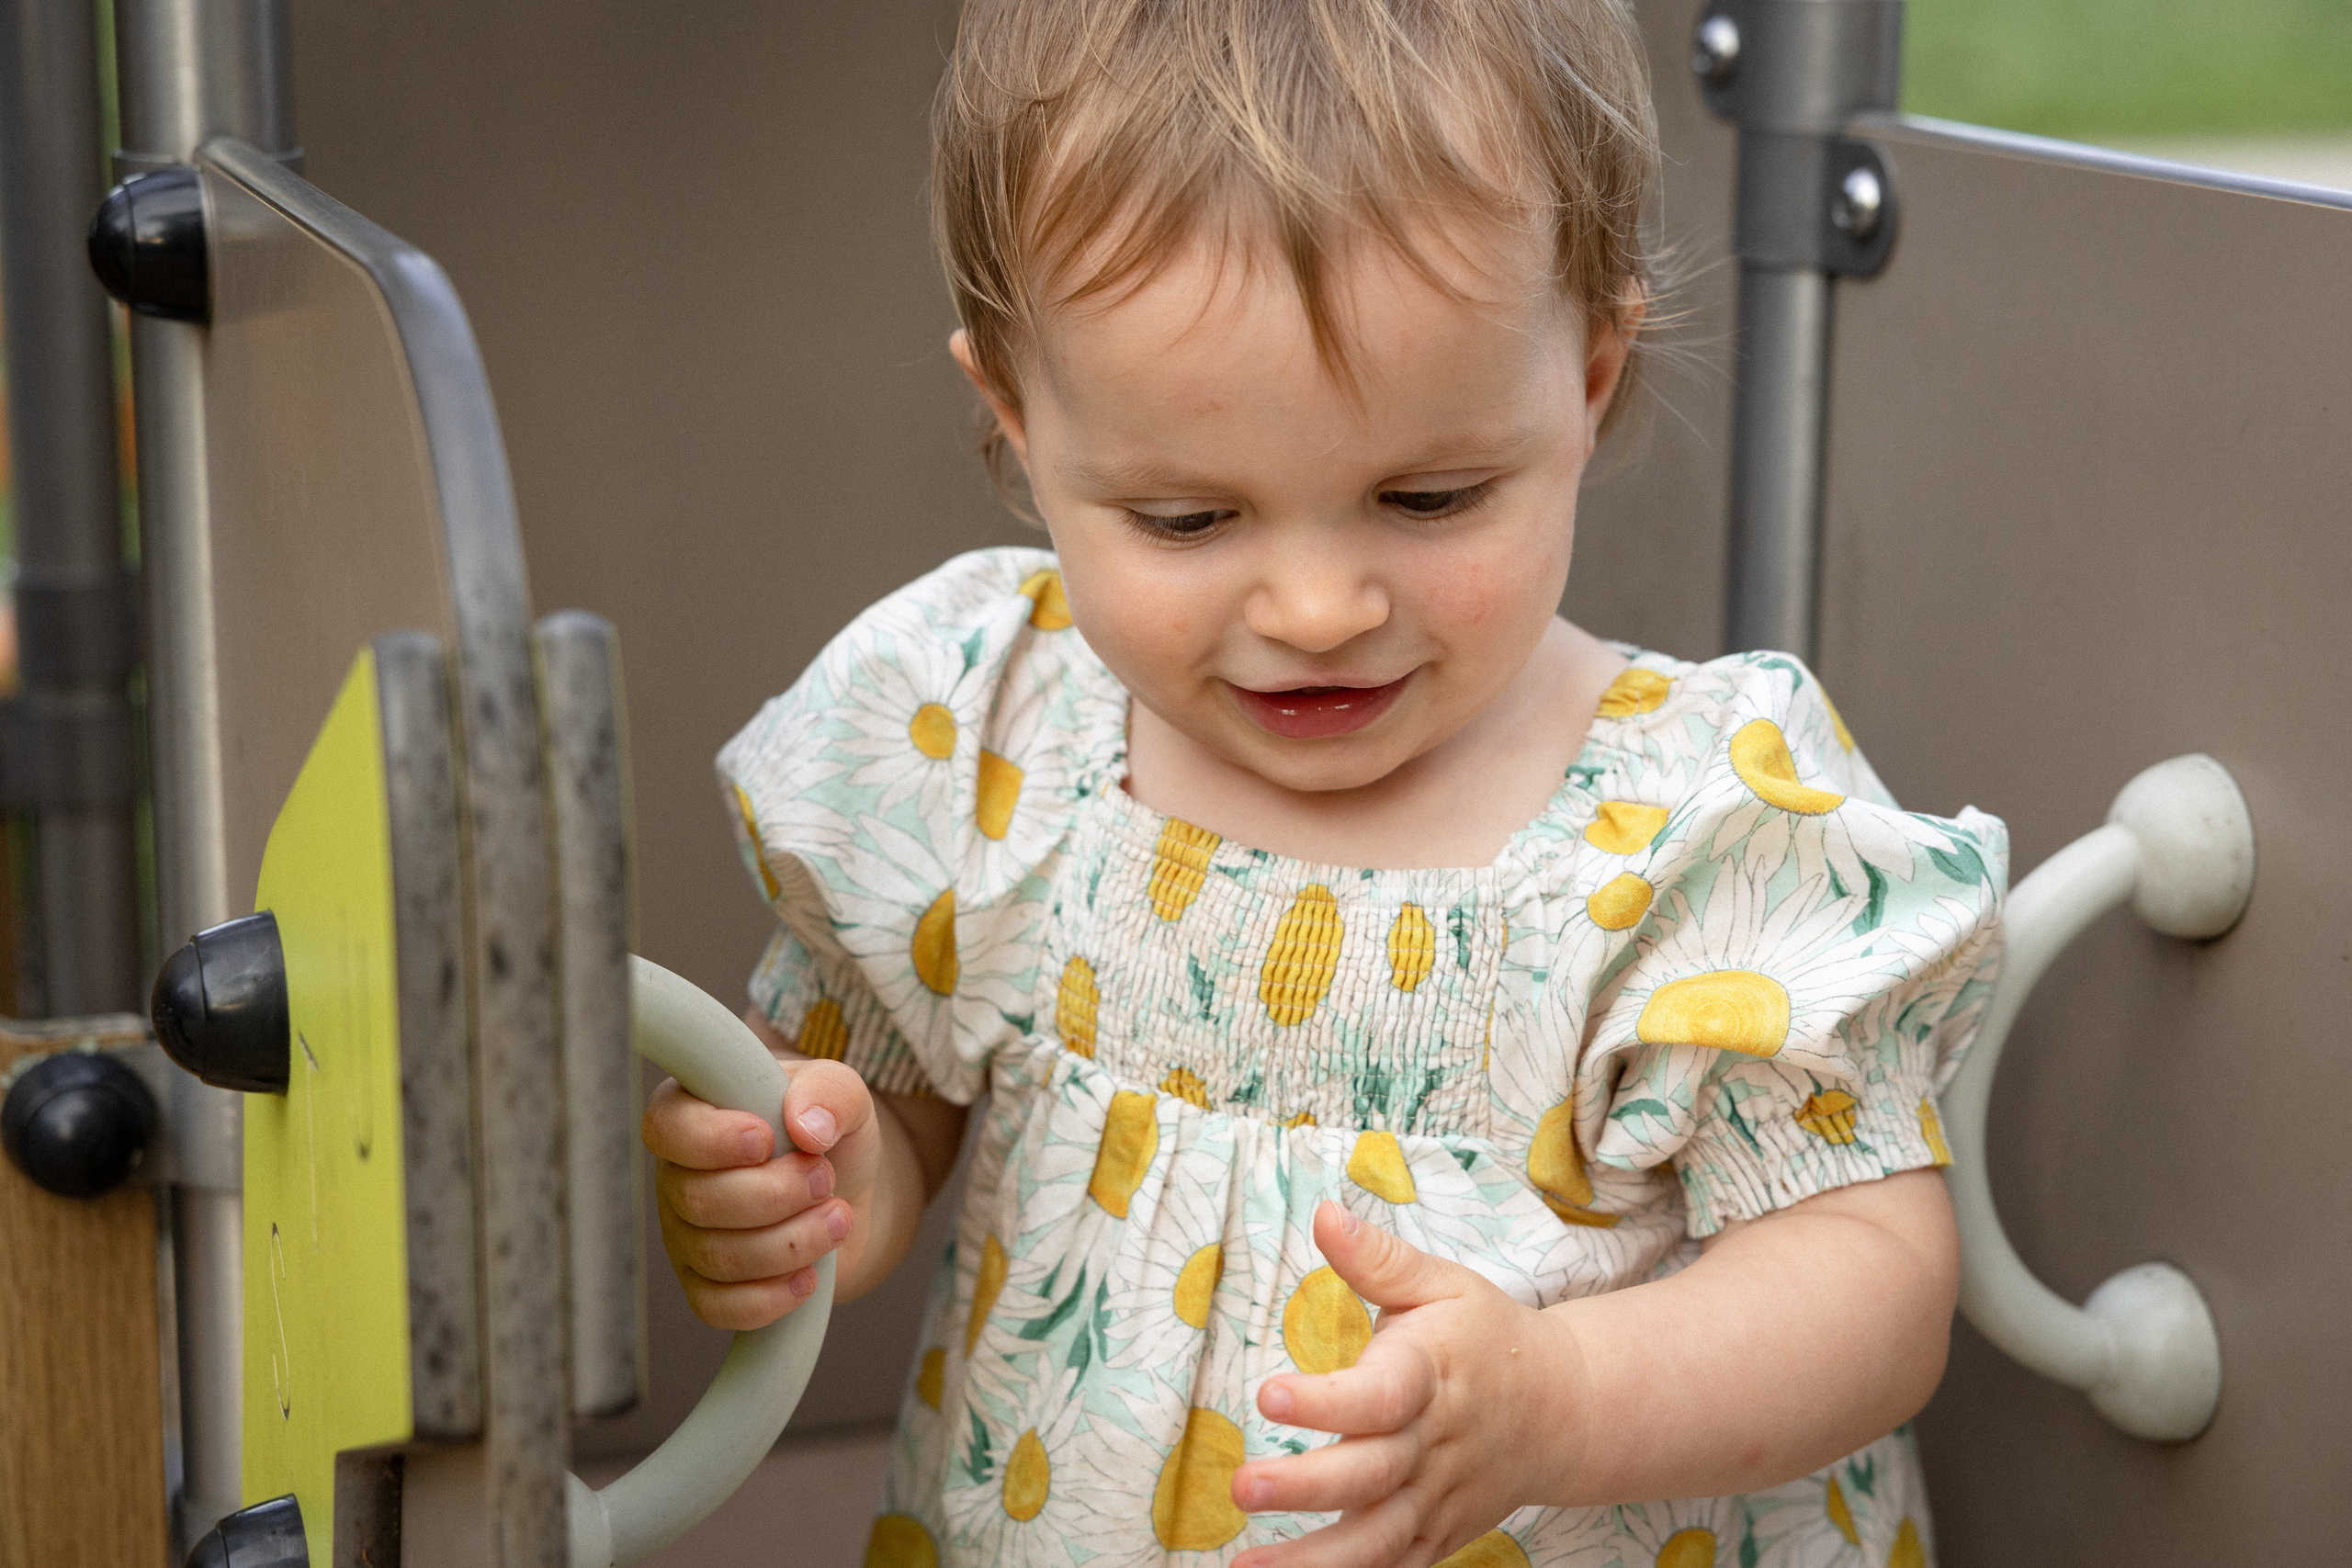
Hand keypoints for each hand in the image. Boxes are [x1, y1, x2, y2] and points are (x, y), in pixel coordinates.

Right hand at [643, 1045, 880, 1330]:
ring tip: (838, 1216)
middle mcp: (678, 1177)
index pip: (667, 1127)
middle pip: (697, 1199)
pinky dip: (773, 1296)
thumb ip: (830, 1092)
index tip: (766, 1139)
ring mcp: (686, 1237)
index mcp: (694, 1114)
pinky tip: (811, 1273)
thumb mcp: (843, 1094)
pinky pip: (719, 1308)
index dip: (711, 1140)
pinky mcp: (706, 1287)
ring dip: (792, 1241)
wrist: (850, 1193)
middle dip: (776, 1193)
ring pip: (717, 1256)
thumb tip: (807, 1125)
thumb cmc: (830, 1132)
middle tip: (825, 1177)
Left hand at [1229, 1202, 1584, 1567]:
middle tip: (1242, 1487)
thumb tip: (1322, 1214)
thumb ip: (1377, 1259)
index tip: (1268, 1394)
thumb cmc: (1487, 1338)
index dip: (1326, 1400)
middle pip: (1371, 1474)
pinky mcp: (1438, 1534)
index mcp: (1431, 1377)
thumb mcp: (1442, 1285)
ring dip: (1316, 1561)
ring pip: (1379, 1539)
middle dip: (1307, 1486)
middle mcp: (1433, 1446)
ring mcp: (1437, 1498)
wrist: (1564, 1409)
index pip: (1380, 1395)